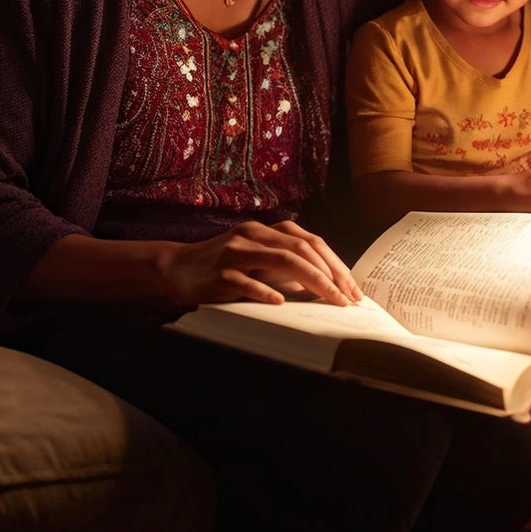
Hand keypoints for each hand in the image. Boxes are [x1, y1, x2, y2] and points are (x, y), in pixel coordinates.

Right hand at [160, 220, 360, 308]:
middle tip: (347, 298)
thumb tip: (325, 285)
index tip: (352, 288)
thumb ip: (286, 265)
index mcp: (266, 230)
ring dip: (312, 281)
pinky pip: (246, 281)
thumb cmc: (224, 267)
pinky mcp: (219, 273)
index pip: (310, 241)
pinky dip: (265, 291)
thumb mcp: (257, 260)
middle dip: (330, 274)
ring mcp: (235, 251)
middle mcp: (254, 234)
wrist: (178, 267)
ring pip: (281, 260)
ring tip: (330, 299)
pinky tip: (280, 302)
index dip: (335, 263)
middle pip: (301, 249)